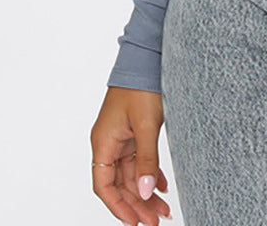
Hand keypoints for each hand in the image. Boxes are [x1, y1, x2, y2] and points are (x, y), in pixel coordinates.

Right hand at [90, 86, 171, 225]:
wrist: (148, 57)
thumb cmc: (141, 84)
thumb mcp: (146, 124)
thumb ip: (146, 160)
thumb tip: (143, 192)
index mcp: (103, 142)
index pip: (104, 185)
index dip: (118, 207)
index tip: (135, 222)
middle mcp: (109, 142)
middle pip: (119, 183)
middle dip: (136, 204)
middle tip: (156, 220)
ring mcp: (122, 136)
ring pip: (131, 173)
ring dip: (145, 191)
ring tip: (163, 209)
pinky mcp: (135, 130)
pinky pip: (139, 160)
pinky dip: (150, 173)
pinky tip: (162, 186)